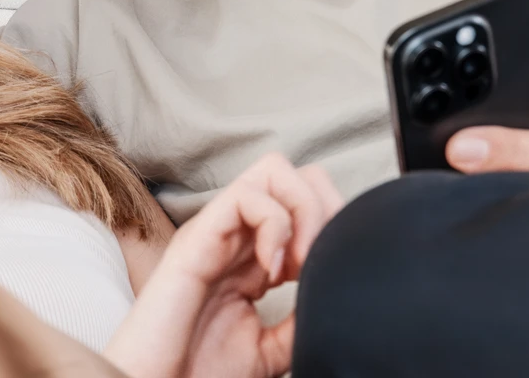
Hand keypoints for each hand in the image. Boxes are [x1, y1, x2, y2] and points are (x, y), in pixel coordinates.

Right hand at [104, 154, 342, 377]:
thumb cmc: (200, 373)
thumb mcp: (270, 349)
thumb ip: (298, 319)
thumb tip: (332, 291)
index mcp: (252, 256)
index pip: (303, 201)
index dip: (331, 226)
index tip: (329, 274)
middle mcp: (235, 235)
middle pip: (293, 174)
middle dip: (324, 206)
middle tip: (319, 262)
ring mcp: (215, 231)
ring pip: (274, 170)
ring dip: (304, 211)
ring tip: (299, 263)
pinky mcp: (197, 237)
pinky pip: (246, 195)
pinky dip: (276, 224)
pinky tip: (273, 270)